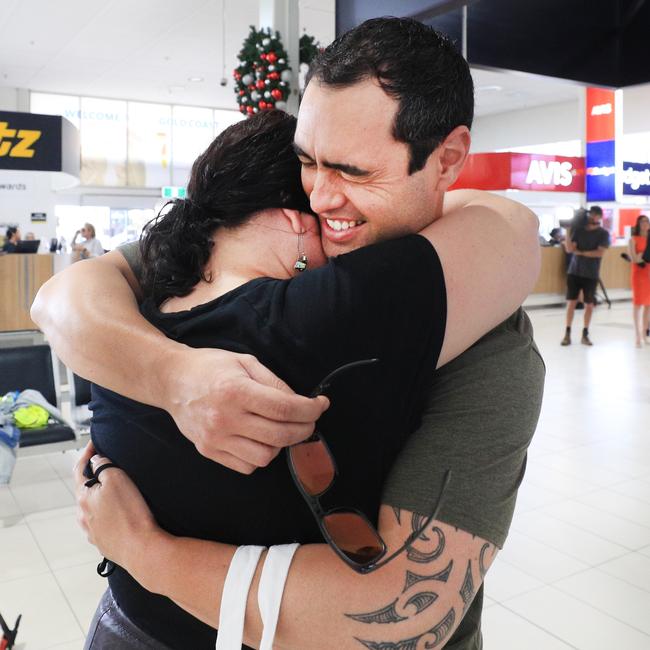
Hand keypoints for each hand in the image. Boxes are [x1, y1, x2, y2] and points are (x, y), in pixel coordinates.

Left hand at [75, 443, 159, 570]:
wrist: (142, 549)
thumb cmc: (130, 514)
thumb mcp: (117, 478)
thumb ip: (102, 466)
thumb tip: (96, 461)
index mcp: (83, 497)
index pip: (80, 468)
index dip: (87, 453)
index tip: (95, 443)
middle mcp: (83, 516)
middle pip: (86, 489)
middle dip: (96, 476)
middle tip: (111, 466)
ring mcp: (93, 531)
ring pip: (95, 507)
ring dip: (103, 497)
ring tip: (119, 492)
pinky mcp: (105, 543)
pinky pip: (104, 523)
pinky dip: (110, 514)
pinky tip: (122, 514)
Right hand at [162, 347, 328, 473]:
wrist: (171, 381)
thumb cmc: (210, 367)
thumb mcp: (246, 362)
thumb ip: (275, 383)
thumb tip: (301, 403)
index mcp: (236, 391)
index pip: (285, 408)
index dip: (310, 410)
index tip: (320, 405)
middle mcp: (225, 418)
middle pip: (280, 436)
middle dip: (304, 428)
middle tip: (309, 420)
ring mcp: (215, 439)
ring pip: (266, 456)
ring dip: (282, 444)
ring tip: (281, 428)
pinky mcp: (209, 451)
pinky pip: (247, 466)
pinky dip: (261, 455)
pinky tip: (260, 438)